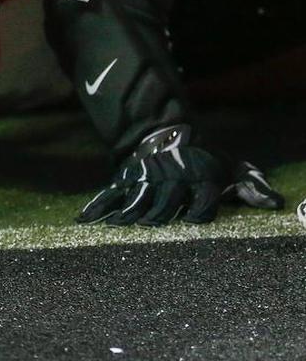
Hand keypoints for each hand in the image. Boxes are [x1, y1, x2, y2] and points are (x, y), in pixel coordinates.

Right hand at [77, 125, 283, 225]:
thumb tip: (277, 203)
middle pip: (164, 200)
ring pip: (136, 197)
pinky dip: (96, 208)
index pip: (200, 198)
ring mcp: (145, 179)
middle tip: (148, 224)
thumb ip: (252, 187)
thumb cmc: (207, 162)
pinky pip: (109, 195)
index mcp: (198, 179)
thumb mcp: (233, 170)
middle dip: (156, 212)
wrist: (171, 136)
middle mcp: (170, 179)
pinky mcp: (125, 180)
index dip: (197, 208)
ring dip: (128, 211)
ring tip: (119, 224)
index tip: (191, 220)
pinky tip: (84, 221)